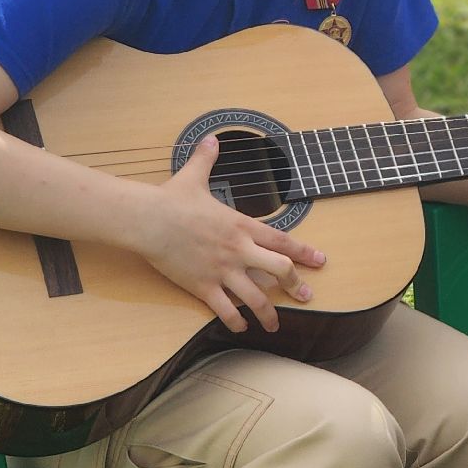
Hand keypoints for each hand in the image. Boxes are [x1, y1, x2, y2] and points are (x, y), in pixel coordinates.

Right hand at [133, 135, 327, 332]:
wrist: (148, 220)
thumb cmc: (171, 199)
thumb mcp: (194, 176)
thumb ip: (207, 160)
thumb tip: (211, 139)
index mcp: (242, 225)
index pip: (282, 241)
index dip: (304, 253)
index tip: (320, 261)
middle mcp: (238, 250)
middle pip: (279, 270)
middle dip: (296, 285)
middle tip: (306, 296)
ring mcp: (222, 270)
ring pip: (256, 297)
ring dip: (268, 313)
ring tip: (275, 325)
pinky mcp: (203, 286)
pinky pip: (225, 310)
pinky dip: (235, 321)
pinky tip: (241, 328)